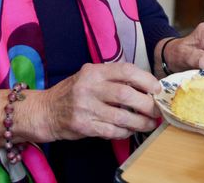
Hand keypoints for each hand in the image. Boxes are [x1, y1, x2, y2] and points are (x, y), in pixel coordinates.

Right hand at [25, 62, 161, 142]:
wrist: (46, 110)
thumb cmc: (73, 91)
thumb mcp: (89, 75)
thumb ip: (112, 77)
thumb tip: (143, 84)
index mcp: (93, 71)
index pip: (125, 70)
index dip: (145, 79)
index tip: (156, 88)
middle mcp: (89, 87)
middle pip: (126, 95)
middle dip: (146, 104)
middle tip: (156, 110)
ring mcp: (86, 107)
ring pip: (122, 116)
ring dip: (140, 122)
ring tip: (149, 123)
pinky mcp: (84, 126)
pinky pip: (112, 131)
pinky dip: (125, 132)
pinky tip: (130, 130)